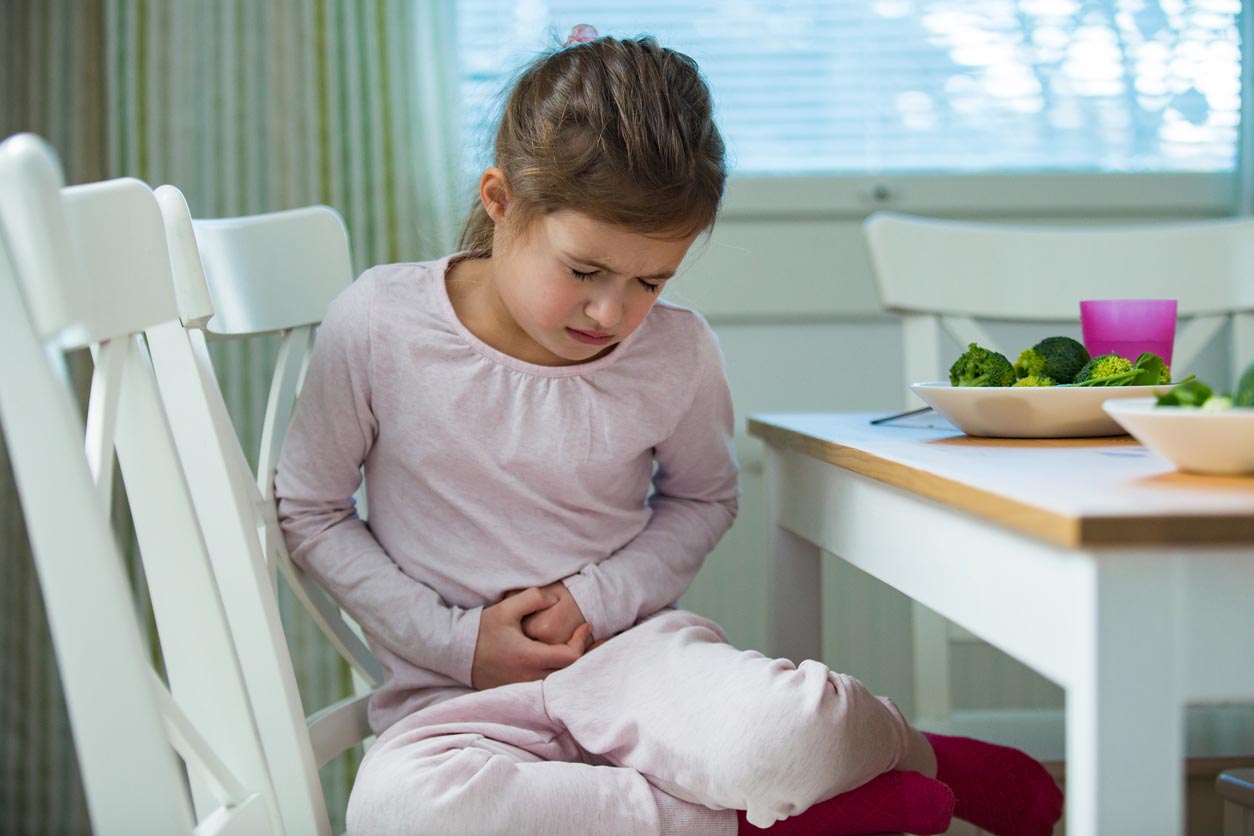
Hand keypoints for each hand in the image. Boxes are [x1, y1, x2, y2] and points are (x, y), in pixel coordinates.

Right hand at [471, 587, 593, 690]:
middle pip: (571, 675)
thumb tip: (556, 601)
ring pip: (561, 683)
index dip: (583, 641)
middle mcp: (529, 678)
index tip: (587, 626)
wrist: (456, 651)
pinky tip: (568, 664)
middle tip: (603, 643)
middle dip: (589, 658)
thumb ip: (533, 598)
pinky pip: (548, 688)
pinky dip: (562, 675)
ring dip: (576, 668)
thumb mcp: (506, 608)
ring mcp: (523, 687)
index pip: (570, 657)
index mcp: (529, 658)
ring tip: (589, 652)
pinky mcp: (518, 691)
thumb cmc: (482, 629)